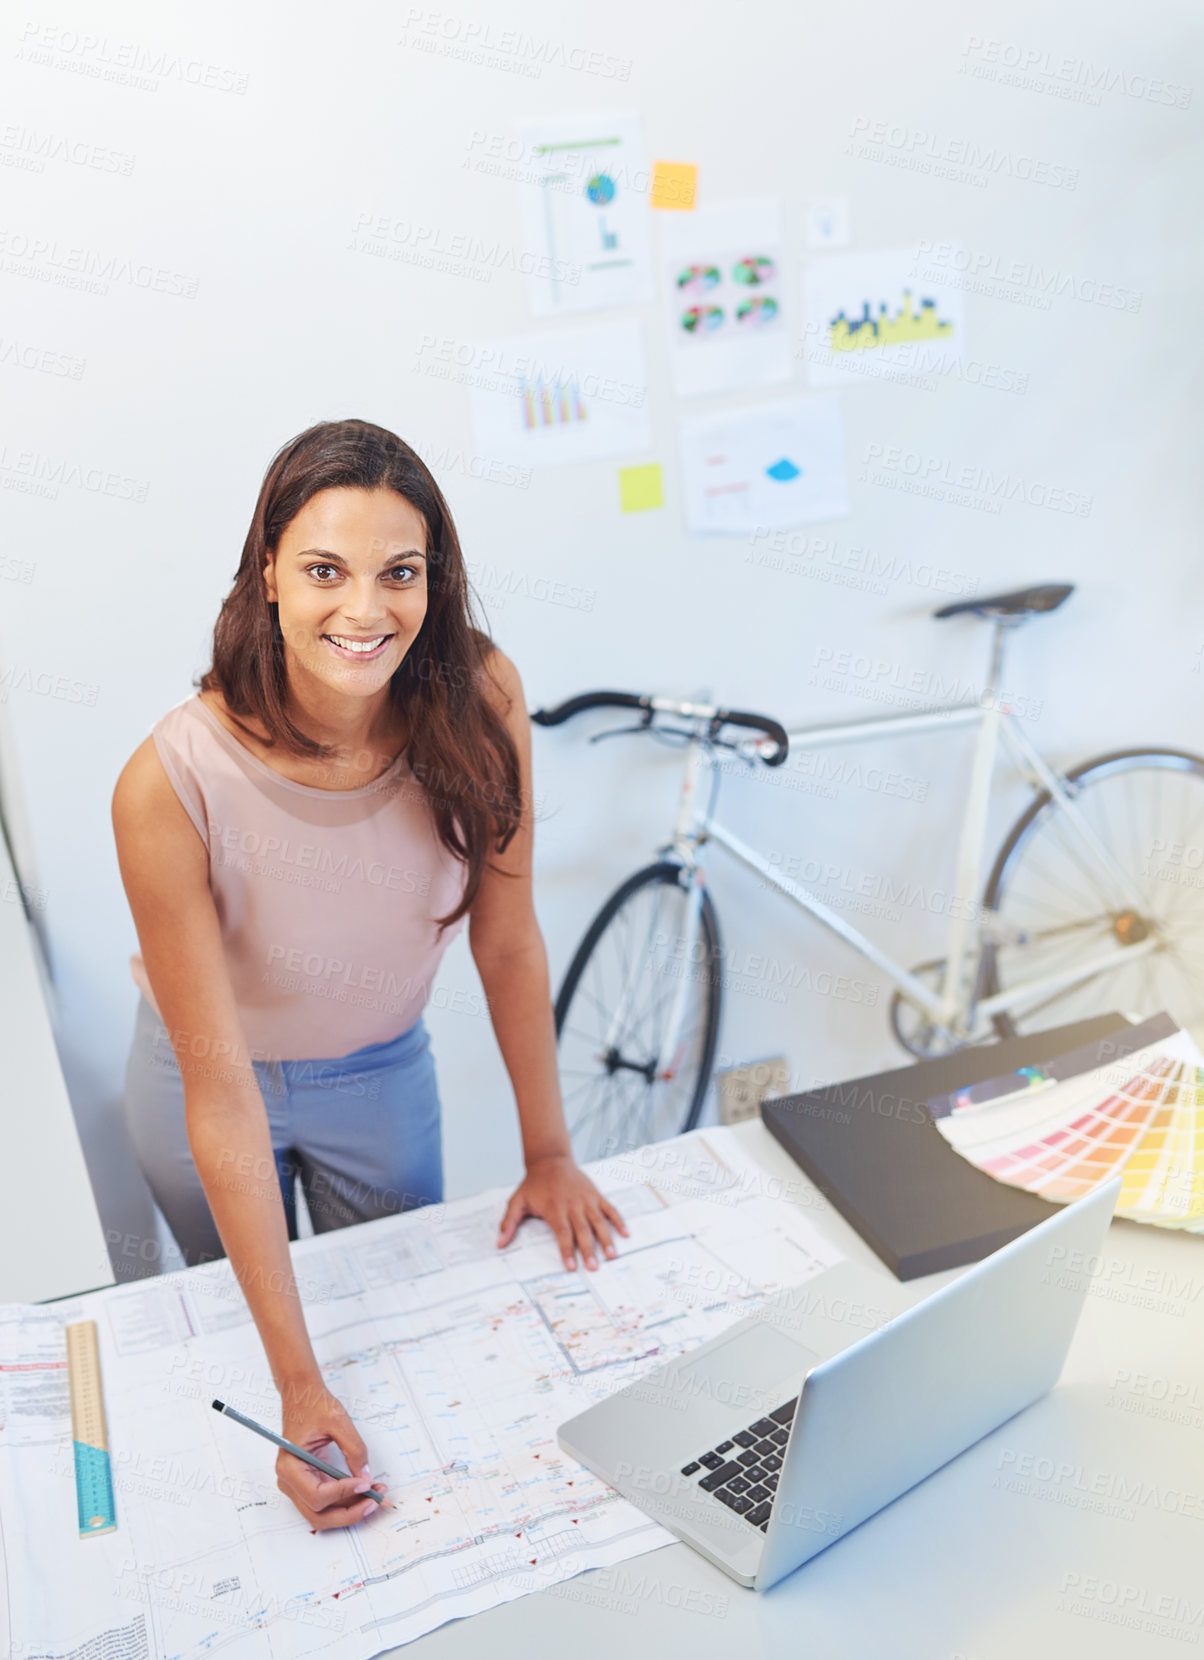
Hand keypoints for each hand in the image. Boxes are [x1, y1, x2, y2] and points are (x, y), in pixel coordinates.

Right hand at [276, 1377, 389, 1528]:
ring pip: (323, 1513)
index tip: (365, 1483)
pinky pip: (327, 1500)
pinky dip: (346, 1500)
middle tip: (374, 1502)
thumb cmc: (314, 1405)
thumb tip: (366, 1478)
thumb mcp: (338, 1421)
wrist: (302, 1396)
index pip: (317, 1495)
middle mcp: (289, 1481)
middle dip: (348, 1513)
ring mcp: (297, 1485)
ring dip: (350, 1510)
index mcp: (289, 1466)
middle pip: (318, 1515)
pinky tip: (366, 1490)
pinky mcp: (308, 1482)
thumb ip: (354, 1450)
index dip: (343, 1493)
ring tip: (375, 1494)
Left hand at [497, 1155, 629, 1270]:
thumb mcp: (517, 1201)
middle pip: (582, 1230)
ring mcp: (586, 1199)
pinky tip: (626, 1234)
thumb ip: (508, 1223)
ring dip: (606, 1239)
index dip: (567, 1250)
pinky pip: (609, 1209)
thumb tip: (499, 1244)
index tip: (571, 1267)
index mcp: (554, 1208)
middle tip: (594, 1268)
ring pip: (599, 1221)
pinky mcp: (595, 1195)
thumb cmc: (533, 1184)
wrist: (550, 1159)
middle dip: (589, 1250)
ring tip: (612, 1256)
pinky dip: (618, 1221)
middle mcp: (572, 1204)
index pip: (562, 1233)